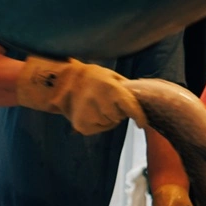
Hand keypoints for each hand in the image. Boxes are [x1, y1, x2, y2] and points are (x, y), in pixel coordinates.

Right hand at [16, 56, 145, 134]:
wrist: (64, 84)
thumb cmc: (92, 78)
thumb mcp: (112, 76)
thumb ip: (127, 88)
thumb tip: (142, 100)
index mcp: (112, 90)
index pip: (131, 108)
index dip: (139, 117)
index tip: (142, 124)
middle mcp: (101, 104)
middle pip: (120, 117)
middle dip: (118, 111)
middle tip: (107, 100)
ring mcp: (91, 117)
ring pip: (110, 124)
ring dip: (107, 117)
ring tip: (96, 105)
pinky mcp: (83, 126)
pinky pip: (99, 128)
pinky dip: (98, 122)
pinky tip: (90, 112)